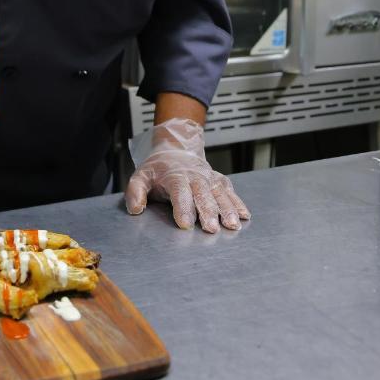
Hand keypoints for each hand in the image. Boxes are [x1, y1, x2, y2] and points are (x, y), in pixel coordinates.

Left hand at [125, 117, 250, 231]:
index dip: (182, 207)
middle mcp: (194, 176)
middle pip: (202, 193)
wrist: (175, 151)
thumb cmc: (157, 169)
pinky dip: (238, 202)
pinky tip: (244, 216)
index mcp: (174, 176)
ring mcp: (208, 178)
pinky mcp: (218, 180)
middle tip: (211, 229)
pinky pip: (229, 190)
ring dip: (227, 208)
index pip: (179, 192)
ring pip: (219, 192)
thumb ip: (135, 192)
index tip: (184, 224)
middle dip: (208, 211)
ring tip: (233, 225)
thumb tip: (135, 209)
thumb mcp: (140, 176)